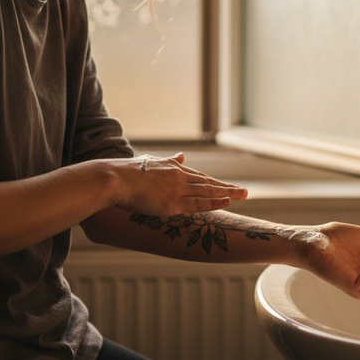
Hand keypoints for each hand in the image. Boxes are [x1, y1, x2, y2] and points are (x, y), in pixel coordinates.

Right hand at [106, 152, 247, 216]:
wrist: (114, 178)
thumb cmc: (126, 172)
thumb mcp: (150, 162)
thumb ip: (168, 161)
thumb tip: (182, 155)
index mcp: (173, 169)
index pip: (199, 176)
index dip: (214, 182)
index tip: (228, 186)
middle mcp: (179, 177)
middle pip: (208, 183)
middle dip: (227, 188)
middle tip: (244, 191)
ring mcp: (177, 190)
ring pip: (208, 191)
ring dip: (227, 193)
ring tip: (243, 195)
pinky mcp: (172, 203)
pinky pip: (198, 203)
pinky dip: (214, 202)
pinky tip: (227, 201)